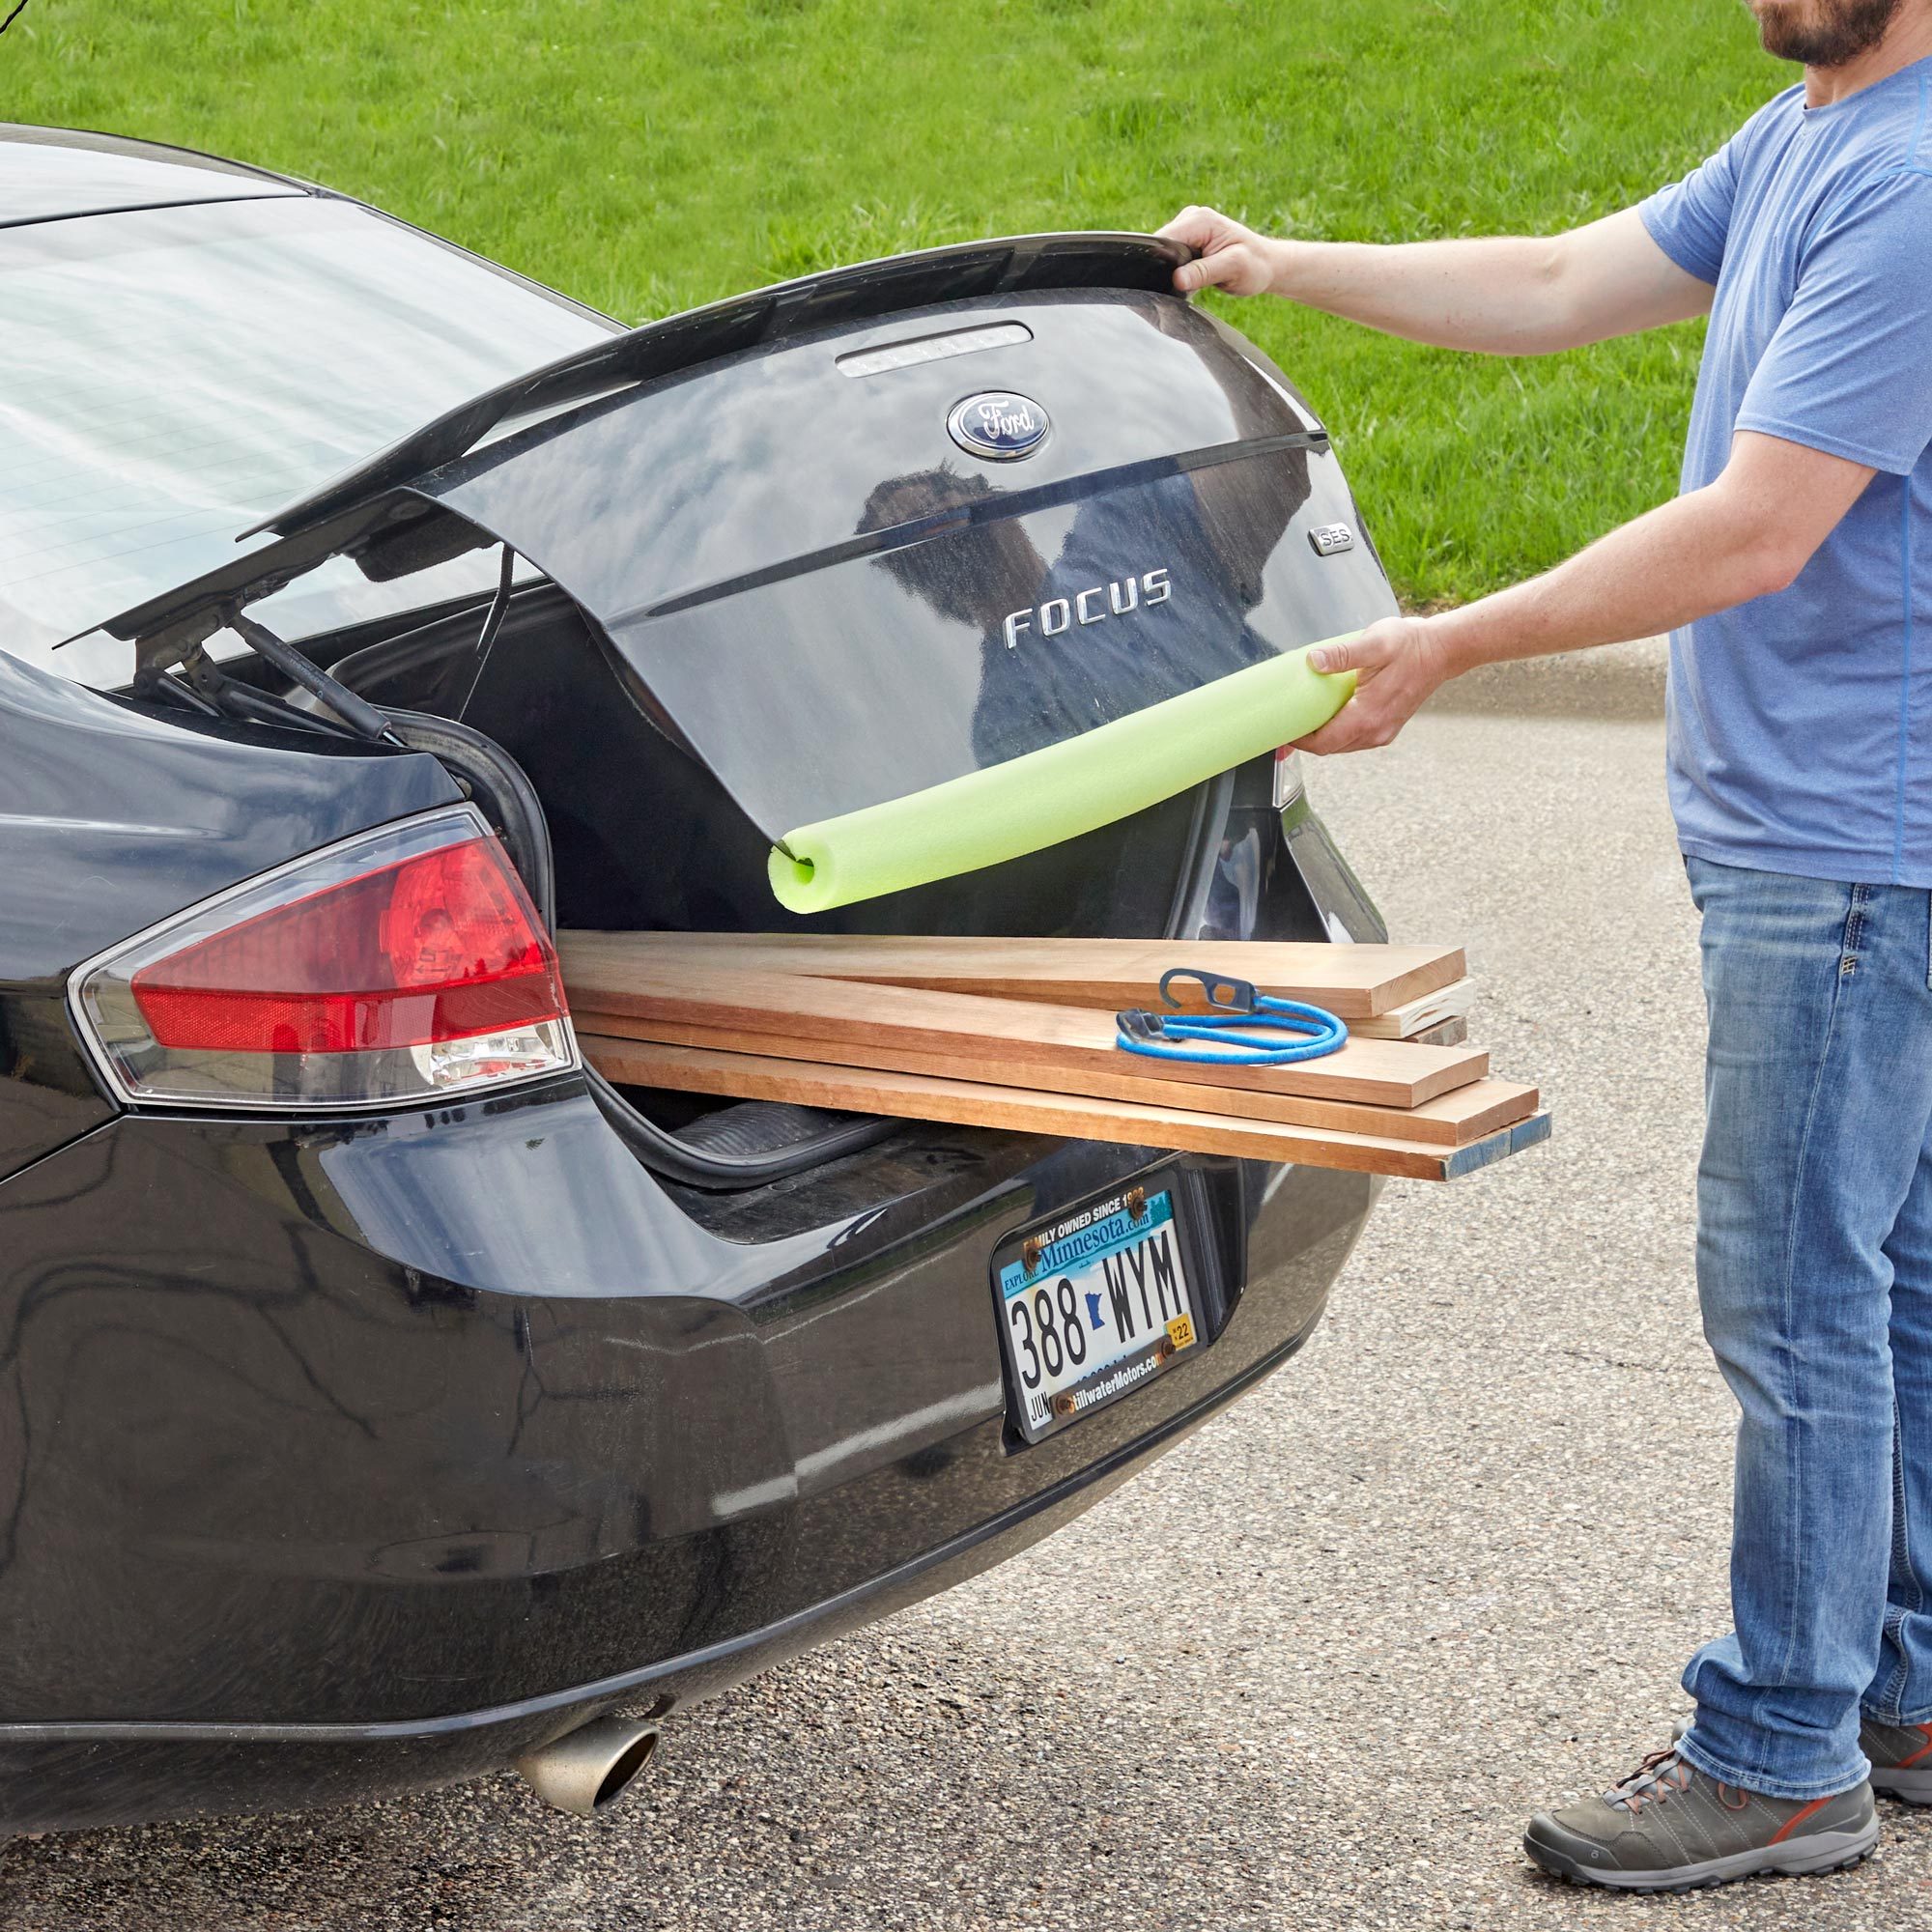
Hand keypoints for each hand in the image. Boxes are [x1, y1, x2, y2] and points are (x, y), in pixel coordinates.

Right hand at [1157, 205, 1280, 296]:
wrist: (1267, 264)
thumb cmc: (1255, 265)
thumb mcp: (1232, 268)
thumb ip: (1204, 272)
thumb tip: (1177, 279)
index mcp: (1200, 220)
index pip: (1164, 240)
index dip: (1159, 261)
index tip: (1166, 282)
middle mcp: (1191, 218)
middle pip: (1160, 246)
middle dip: (1165, 268)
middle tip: (1187, 285)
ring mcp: (1188, 228)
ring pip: (1164, 252)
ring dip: (1170, 270)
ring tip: (1192, 283)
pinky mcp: (1188, 240)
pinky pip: (1171, 255)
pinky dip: (1176, 270)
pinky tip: (1190, 279)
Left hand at [1293, 617, 1459, 754]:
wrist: (1442, 650)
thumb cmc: (1410, 645)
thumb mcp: (1374, 643)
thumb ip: (1342, 654)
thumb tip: (1313, 661)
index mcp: (1367, 716)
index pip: (1322, 743)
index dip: (1298, 740)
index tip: (1281, 729)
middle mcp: (1375, 731)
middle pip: (1329, 748)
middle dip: (1306, 740)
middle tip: (1286, 723)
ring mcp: (1383, 732)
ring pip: (1342, 744)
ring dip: (1322, 735)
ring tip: (1304, 718)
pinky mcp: (1387, 726)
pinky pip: (1354, 737)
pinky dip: (1338, 730)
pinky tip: (1329, 714)